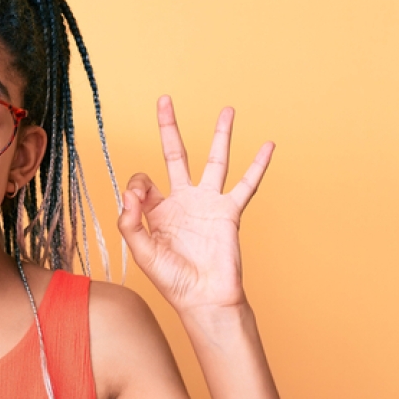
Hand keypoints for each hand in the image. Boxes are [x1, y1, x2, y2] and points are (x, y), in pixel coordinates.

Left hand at [117, 97, 272, 313]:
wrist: (203, 299)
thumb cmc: (173, 281)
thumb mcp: (142, 252)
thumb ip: (131, 223)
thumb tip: (131, 192)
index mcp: (158, 211)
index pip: (144, 180)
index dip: (137, 184)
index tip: (138, 199)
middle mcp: (183, 201)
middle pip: (176, 154)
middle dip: (169, 127)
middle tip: (164, 99)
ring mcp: (208, 203)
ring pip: (215, 160)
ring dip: (220, 134)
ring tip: (227, 109)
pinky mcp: (230, 212)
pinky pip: (247, 184)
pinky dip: (258, 165)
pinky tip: (267, 146)